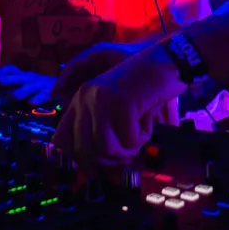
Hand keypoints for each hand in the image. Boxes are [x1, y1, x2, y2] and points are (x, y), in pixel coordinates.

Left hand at [0, 65, 55, 105]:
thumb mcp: (21, 79)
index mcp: (23, 75)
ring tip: (11, 96)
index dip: (1, 72)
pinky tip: (31, 103)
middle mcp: (30, 78)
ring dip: (20, 92)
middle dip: (6, 79)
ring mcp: (39, 85)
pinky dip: (37, 99)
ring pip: (29, 88)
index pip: (11, 69)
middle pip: (17, 77)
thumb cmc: (36, 84)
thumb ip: (5, 75)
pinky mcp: (49, 93)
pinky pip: (43, 96)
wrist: (63, 84)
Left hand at [53, 42, 186, 171]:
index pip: (61, 139)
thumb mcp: (115, 107)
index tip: (98, 166)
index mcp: (80, 99)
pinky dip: (143, 136)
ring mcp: (101, 99)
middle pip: (84, 151)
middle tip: (129, 151)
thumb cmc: (145, 88)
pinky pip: (129, 140)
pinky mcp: (121, 101)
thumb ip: (100, 130)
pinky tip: (148, 119)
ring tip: (140, 133)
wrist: (167, 60)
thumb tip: (95, 169)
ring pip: (106, 148)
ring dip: (128, 149)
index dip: (79, 158)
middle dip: (109, 159)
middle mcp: (84, 98)